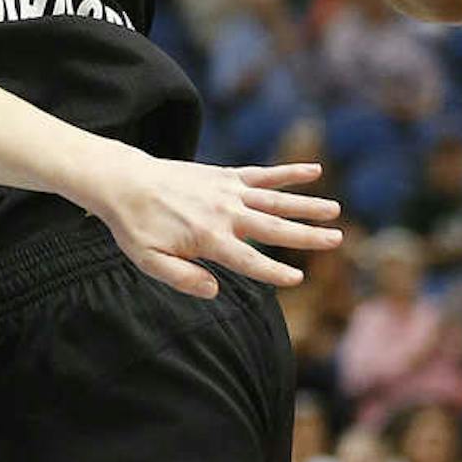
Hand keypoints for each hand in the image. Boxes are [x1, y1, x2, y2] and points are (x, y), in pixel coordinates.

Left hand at [84, 152, 339, 299]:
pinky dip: (288, 172)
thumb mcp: (148, 260)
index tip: (298, 278)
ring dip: (306, 204)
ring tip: (335, 210)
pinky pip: (262, 174)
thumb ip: (182, 278)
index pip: (248, 260)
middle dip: (306, 236)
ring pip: (275, 199)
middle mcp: (224, 213)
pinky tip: (315, 170)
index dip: (273, 271)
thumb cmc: (135, 227)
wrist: (124, 182)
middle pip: (273, 227)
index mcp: (208, 239)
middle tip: (337, 240)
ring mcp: (227, 191)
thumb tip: (215, 291)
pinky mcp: (225, 176)